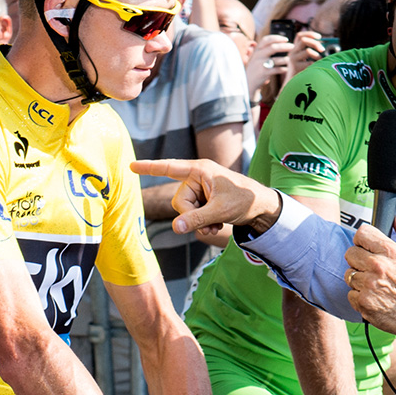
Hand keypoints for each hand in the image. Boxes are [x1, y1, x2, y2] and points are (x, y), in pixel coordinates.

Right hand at [129, 158, 281, 237]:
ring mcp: (199, 189)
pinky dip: (202, 223)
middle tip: (211, 223)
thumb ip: (196, 219)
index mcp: (200, 170)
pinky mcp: (202, 200)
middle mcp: (196, 177)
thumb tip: (175, 228)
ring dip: (198, 222)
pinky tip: (216, 225)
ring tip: (216, 225)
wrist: (263, 208)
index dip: (149, 168)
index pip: (169, 168)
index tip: (131, 166)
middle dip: (192, 216)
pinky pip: (191, 214)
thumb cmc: (245, 201)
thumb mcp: (220, 211)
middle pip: (178, 201)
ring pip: (184, 211)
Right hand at [245, 34, 293, 94]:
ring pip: (276, 60)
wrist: (248, 81)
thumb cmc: (256, 67)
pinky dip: (283, 69)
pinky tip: (286, 69)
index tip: (286, 39)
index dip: (277, 38)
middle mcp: (258, 55)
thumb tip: (280, 41)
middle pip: (273, 47)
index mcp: (257, 50)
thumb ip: (265, 49)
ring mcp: (260, 64)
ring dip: (285, 59)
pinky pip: (276, 70)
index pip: (266, 39)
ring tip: (289, 60)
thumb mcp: (258, 56)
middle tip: (292, 46)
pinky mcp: (263, 72)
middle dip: (284, 46)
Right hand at [288, 29, 326, 76]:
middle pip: (304, 40)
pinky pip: (309, 63)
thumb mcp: (305, 59)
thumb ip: (311, 52)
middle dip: (315, 43)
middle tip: (322, 50)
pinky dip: (315, 65)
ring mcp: (293, 59)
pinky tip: (314, 69)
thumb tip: (324, 47)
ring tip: (319, 61)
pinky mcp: (295, 67)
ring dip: (317, 56)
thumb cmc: (302, 71)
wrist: (293, 85)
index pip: (299, 36)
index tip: (319, 36)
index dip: (309, 33)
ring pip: (307, 51)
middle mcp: (292, 52)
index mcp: (295, 49)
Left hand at [344, 218, 395, 335]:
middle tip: (372, 268)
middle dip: (359, 259)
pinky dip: (358, 295)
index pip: (362, 233)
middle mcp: (377, 267)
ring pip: (348, 273)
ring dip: (358, 278)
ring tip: (375, 283)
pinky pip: (349, 292)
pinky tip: (372, 296)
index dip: (364, 240)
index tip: (368, 246)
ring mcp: (368, 285)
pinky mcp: (361, 301)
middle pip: (350, 252)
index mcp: (391, 253)